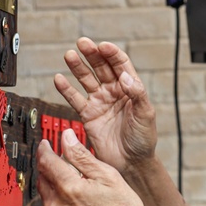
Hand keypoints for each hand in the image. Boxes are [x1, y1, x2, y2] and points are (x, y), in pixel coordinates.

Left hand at [37, 129, 154, 205]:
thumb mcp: (110, 178)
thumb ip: (83, 156)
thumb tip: (66, 138)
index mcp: (68, 188)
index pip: (46, 160)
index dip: (45, 149)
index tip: (47, 144)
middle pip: (43, 178)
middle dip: (52, 169)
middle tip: (67, 167)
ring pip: (46, 197)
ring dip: (56, 189)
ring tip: (79, 192)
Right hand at [54, 37, 155, 172]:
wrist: (131, 162)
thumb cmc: (143, 139)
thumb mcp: (146, 115)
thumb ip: (138, 94)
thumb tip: (126, 77)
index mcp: (131, 89)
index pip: (121, 65)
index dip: (112, 54)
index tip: (103, 46)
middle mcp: (114, 92)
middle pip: (102, 67)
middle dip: (92, 55)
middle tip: (82, 43)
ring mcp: (100, 102)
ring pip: (86, 80)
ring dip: (78, 67)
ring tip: (69, 55)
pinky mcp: (88, 115)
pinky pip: (75, 99)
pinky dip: (66, 89)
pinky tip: (59, 78)